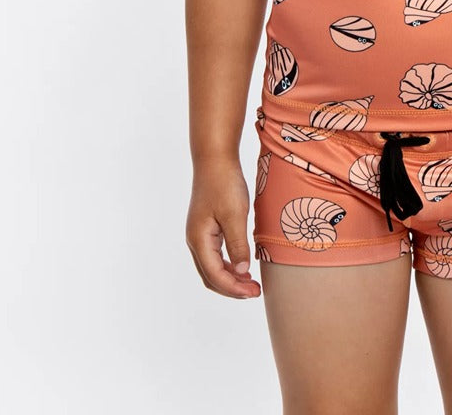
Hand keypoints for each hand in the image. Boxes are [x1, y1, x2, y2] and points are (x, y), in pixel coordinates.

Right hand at [186, 160, 261, 298]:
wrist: (215, 159)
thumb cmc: (224, 184)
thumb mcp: (234, 214)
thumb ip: (238, 244)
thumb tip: (243, 272)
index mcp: (199, 240)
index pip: (215, 275)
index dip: (234, 288)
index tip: (254, 292)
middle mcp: (195, 241)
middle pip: (210, 276)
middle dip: (232, 288)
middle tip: (255, 292)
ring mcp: (199, 234)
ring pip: (212, 267)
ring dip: (230, 278)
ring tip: (251, 283)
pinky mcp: (206, 228)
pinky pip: (215, 255)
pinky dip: (228, 265)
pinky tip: (243, 265)